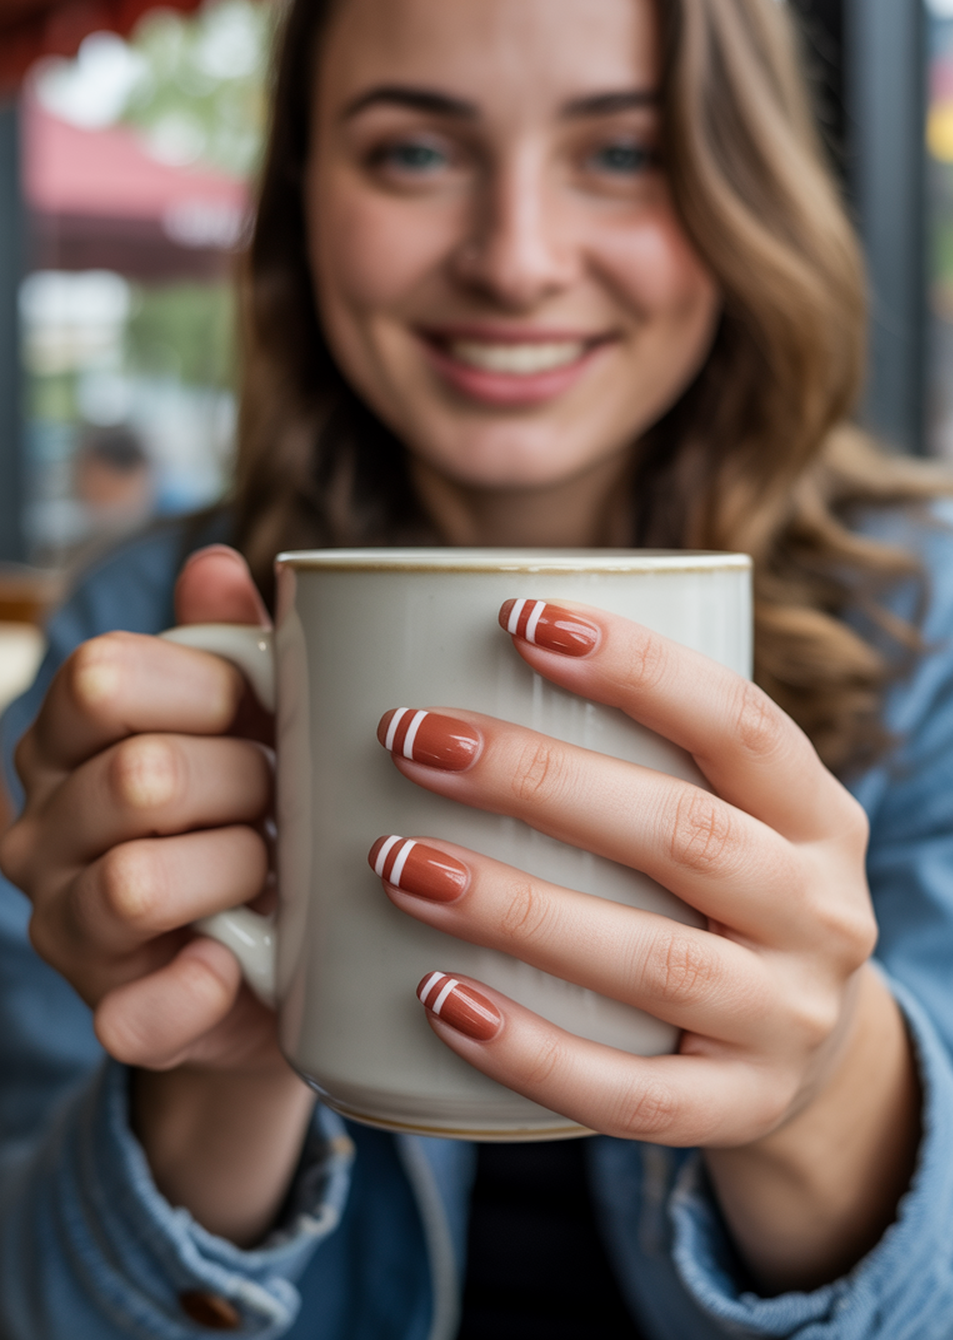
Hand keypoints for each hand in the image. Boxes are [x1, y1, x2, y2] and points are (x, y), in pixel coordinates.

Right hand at [0, 547, 312, 1243]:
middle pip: (138, 776)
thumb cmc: (257, 805)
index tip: (270, 705)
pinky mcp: (113, 1011)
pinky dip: (200, 985)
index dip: (208, 685)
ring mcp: (66, 924)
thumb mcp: (253, 715)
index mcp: (68, 737)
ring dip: (237, 867)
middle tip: (286, 794)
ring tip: (275, 866)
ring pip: (136, 882)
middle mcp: (43, 828)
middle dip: (245, 781)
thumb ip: (232, 640)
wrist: (283, 947)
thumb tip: (220, 562)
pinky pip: (138, 1011)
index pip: (103, 677)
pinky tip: (237, 958)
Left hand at [371, 600, 919, 1288]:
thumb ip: (639, 748)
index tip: (515, 617)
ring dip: (517, 908)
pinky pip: (634, 1095)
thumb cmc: (719, 892)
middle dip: (537, 779)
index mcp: (816, 814)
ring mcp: (788, 1020)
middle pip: (683, 834)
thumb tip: (452, 648)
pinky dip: (531, 1050)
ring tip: (400, 863)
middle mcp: (821, 912)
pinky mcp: (741, 1110)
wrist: (805, 1052)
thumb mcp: (726, 809)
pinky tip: (437, 999)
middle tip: (411, 738)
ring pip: (656, 964)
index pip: (738, 720)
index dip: (635, 665)